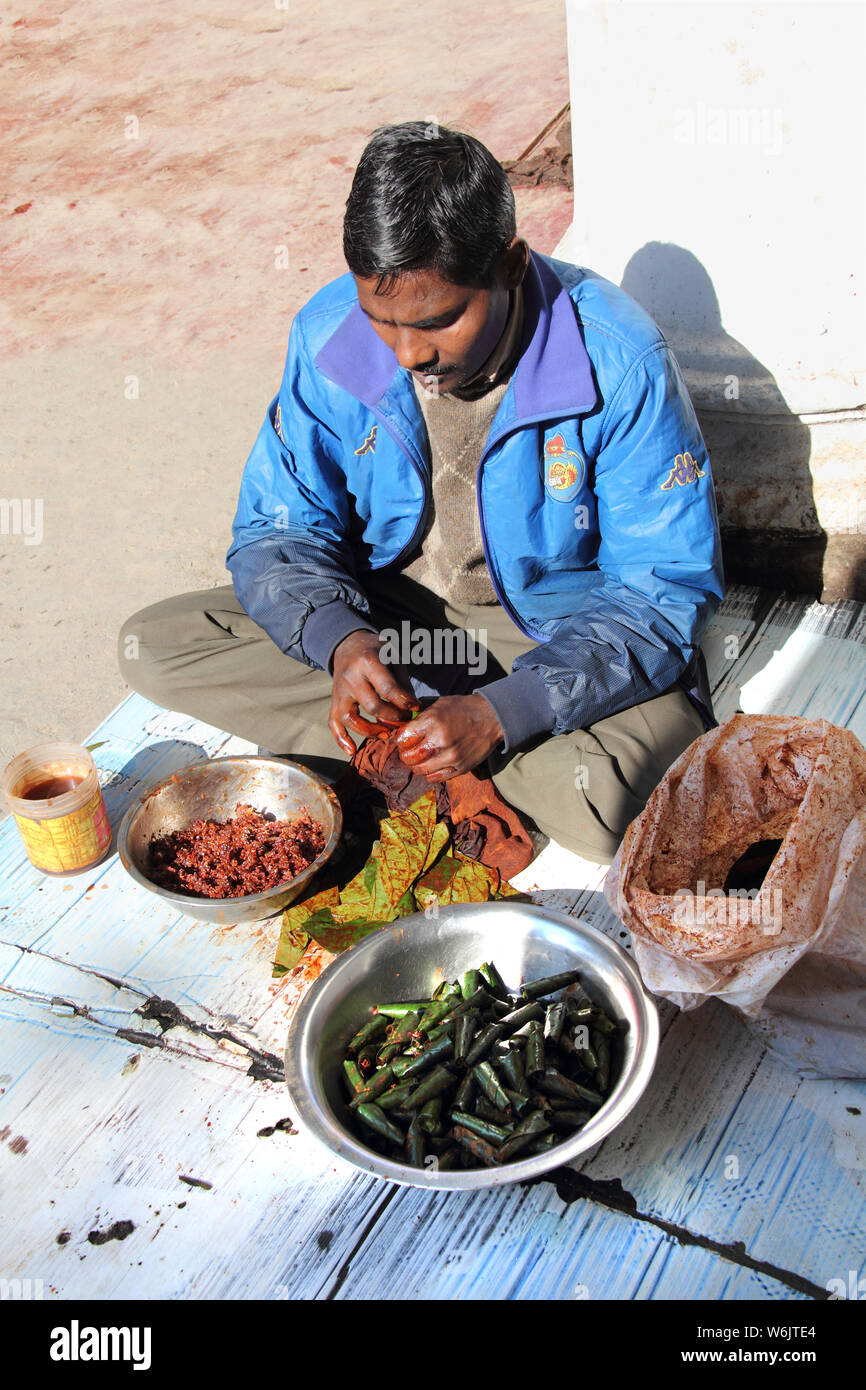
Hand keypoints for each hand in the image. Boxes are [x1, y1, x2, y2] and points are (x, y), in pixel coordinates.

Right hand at [329, 630, 418, 755]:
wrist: (348, 644)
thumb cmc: (377, 651)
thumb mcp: (393, 655)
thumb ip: (403, 681)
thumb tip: (413, 708)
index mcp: (368, 662)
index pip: (387, 688)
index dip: (403, 701)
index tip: (415, 707)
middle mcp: (351, 677)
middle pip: (371, 706)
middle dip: (392, 718)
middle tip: (404, 720)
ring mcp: (340, 690)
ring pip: (350, 718)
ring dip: (369, 731)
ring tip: (385, 734)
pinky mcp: (334, 700)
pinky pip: (333, 722)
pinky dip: (340, 739)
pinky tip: (351, 751)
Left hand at [394, 694, 502, 781]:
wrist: (492, 718)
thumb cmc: (464, 709)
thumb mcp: (439, 704)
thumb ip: (420, 718)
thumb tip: (402, 729)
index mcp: (432, 721)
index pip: (403, 738)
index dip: (400, 739)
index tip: (403, 739)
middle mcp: (440, 740)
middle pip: (408, 757)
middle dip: (406, 754)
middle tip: (409, 750)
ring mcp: (451, 756)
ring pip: (420, 770)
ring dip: (417, 765)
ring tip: (421, 759)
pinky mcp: (460, 768)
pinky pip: (435, 778)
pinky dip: (430, 774)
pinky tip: (433, 765)